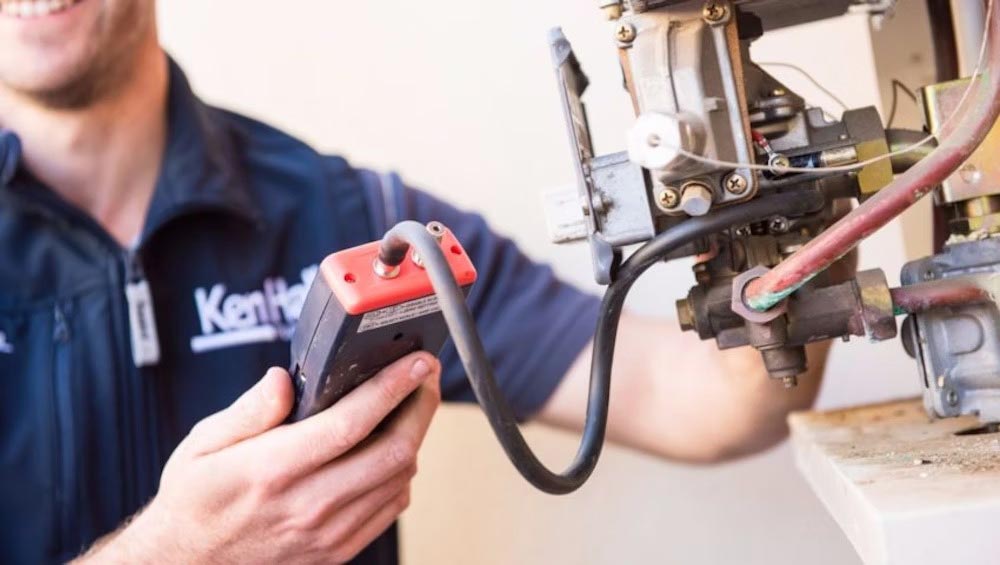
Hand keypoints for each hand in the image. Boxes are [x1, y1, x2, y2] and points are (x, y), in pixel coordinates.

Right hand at [82, 352, 440, 563]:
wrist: (189, 563)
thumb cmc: (196, 500)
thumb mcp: (203, 444)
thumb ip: (250, 409)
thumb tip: (285, 380)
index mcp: (272, 470)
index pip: (350, 424)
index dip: (391, 388)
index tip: (414, 362)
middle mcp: (307, 505)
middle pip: (393, 452)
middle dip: (420, 406)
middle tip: (422, 374)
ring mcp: (328, 533)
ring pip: (400, 479)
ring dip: (415, 436)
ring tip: (409, 404)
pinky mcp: (339, 549)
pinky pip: (392, 506)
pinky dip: (402, 472)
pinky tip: (390, 448)